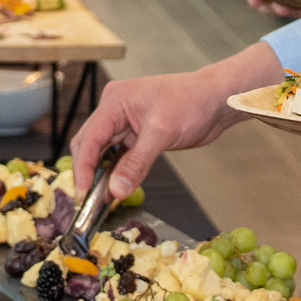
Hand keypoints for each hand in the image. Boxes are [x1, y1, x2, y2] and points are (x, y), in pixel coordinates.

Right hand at [70, 45, 277, 198]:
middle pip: (90, 145)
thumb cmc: (192, 102)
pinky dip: (117, 172)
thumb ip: (136, 163)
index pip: (89, 138)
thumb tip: (116, 190)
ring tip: (100, 200)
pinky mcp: (138, 136)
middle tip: (89, 201)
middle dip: (88, 173)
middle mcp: (115, 111)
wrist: (217, 99)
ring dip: (102, 175)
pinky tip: (116, 188)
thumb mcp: (161, 132)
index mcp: (114, 101)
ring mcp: (126, 124)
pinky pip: (119, 156)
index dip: (83, 168)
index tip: (83, 193)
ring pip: (103, 153)